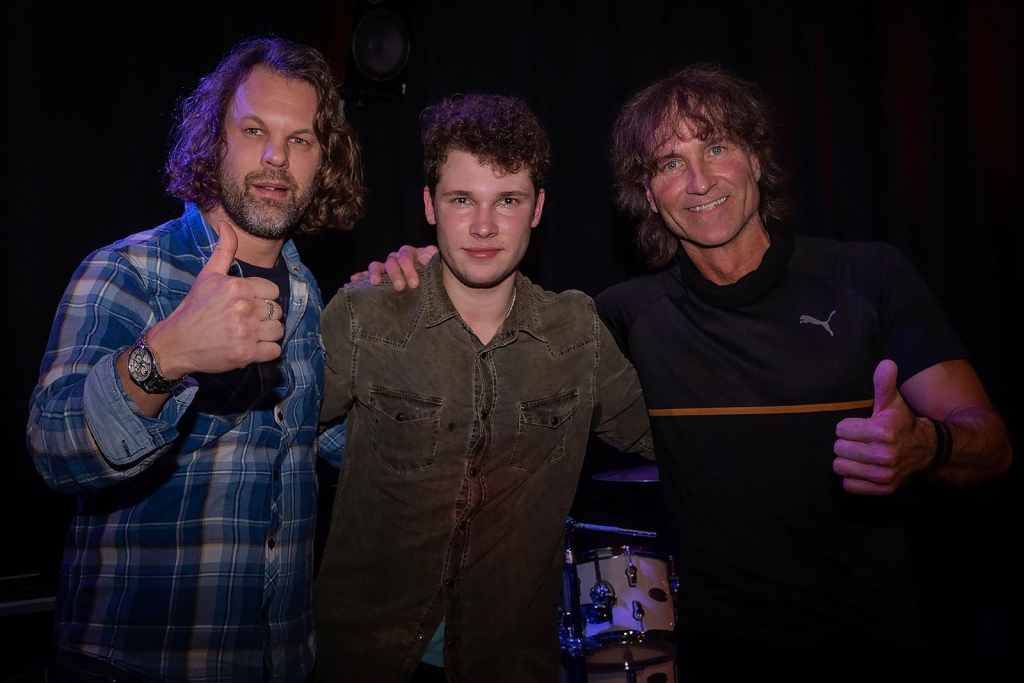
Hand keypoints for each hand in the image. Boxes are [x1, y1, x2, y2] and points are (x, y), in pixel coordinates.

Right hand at [145, 220, 285, 376]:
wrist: (176, 343)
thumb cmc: (194, 308)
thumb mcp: (208, 275)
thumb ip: (224, 249)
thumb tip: (226, 223)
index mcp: (237, 286)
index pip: (272, 290)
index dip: (262, 298)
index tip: (246, 304)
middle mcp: (243, 307)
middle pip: (276, 310)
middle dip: (264, 316)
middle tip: (245, 320)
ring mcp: (245, 332)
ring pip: (278, 330)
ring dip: (267, 334)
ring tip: (248, 334)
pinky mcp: (246, 354)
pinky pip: (274, 351)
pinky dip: (266, 351)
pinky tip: (250, 347)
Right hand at [350, 244, 437, 289]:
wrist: (434, 289)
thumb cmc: (435, 278)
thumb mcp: (436, 268)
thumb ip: (433, 259)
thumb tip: (431, 250)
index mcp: (411, 255)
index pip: (406, 256)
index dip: (409, 268)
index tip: (414, 283)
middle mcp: (397, 259)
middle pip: (392, 262)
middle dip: (395, 274)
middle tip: (400, 287)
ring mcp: (387, 268)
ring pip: (377, 266)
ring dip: (375, 273)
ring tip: (375, 283)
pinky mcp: (379, 278)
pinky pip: (367, 274)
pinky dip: (361, 276)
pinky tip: (354, 279)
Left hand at [833, 360, 934, 494]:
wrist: (925, 449)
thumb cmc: (902, 422)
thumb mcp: (893, 401)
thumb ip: (884, 383)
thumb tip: (886, 363)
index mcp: (883, 432)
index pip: (840, 429)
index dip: (848, 426)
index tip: (861, 426)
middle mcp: (884, 455)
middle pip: (838, 448)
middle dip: (846, 443)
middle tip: (860, 441)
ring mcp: (883, 474)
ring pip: (840, 467)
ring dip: (847, 460)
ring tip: (861, 454)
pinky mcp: (883, 489)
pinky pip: (849, 485)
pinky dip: (853, 477)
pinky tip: (863, 468)